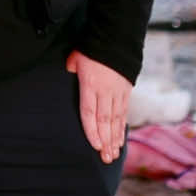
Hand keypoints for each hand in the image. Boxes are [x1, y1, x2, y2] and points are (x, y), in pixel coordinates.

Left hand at [65, 50, 130, 164]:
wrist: (117, 37)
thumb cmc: (92, 48)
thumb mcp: (76, 57)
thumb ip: (71, 69)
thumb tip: (68, 74)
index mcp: (90, 84)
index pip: (90, 112)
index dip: (92, 131)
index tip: (95, 146)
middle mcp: (106, 91)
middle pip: (105, 120)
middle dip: (106, 141)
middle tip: (105, 158)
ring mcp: (118, 91)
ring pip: (116, 119)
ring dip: (115, 138)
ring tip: (113, 155)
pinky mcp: (127, 90)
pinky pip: (124, 112)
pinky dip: (122, 127)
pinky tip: (120, 140)